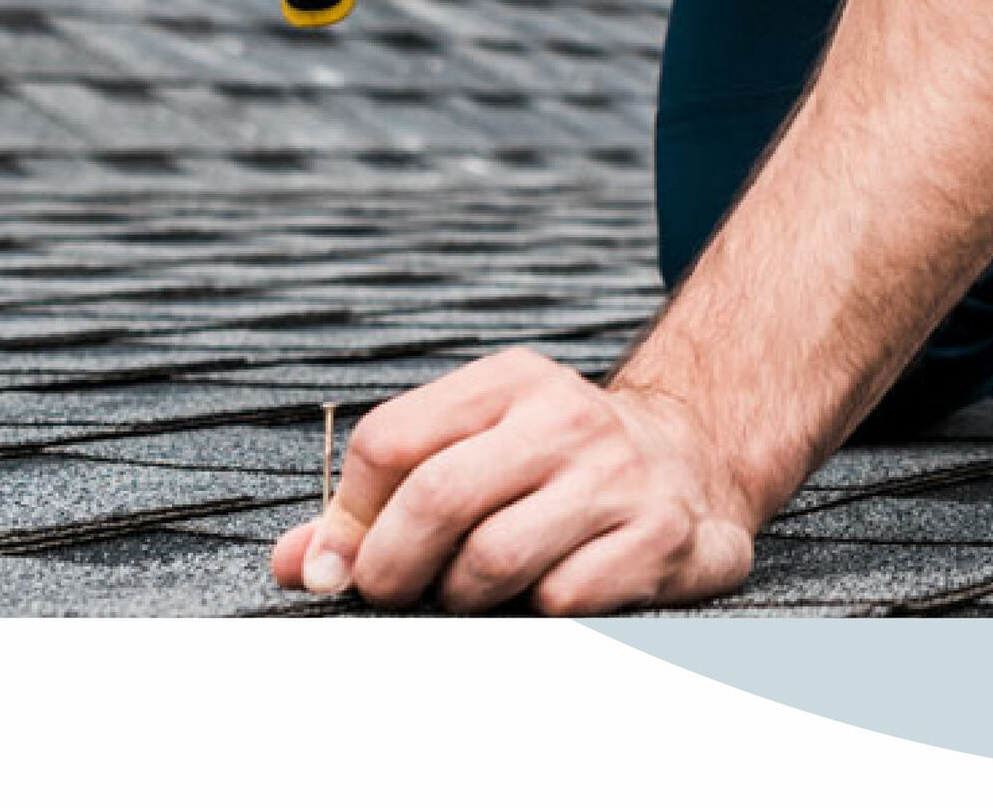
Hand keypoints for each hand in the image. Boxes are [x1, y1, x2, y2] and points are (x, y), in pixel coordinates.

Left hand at [271, 350, 758, 614]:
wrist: (695, 462)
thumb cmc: (558, 465)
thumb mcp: (476, 448)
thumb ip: (380, 504)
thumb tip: (297, 564)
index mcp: (510, 382)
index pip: (390, 442)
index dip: (351, 518)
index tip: (349, 559)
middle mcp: (566, 418)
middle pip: (436, 499)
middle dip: (393, 569)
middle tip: (395, 594)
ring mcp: (619, 476)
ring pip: (493, 560)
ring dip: (464, 598)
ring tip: (475, 592)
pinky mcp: (660, 535)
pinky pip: (562, 598)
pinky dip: (538, 611)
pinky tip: (551, 588)